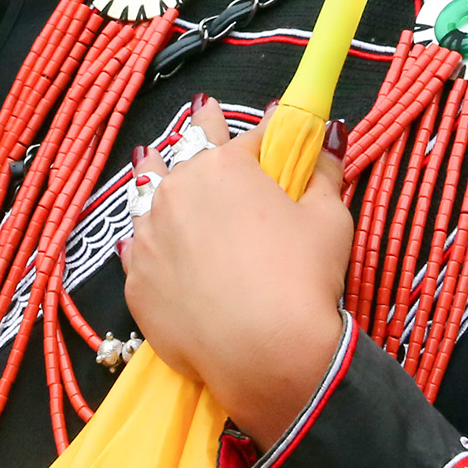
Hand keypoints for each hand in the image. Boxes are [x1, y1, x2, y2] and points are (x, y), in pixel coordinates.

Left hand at [119, 100, 353, 446]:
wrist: (264, 355)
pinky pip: (135, 248)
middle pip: (187, 149)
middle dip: (200, 129)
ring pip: (146, 192)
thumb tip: (332, 132)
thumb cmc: (303, 280)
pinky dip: (143, 237)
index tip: (272, 124)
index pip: (249, 136)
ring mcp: (150, 236)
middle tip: (203, 111)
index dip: (266, 132)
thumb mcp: (329, 218)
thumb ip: (326, 171)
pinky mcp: (136, 281)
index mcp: (225, 167)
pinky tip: (142, 235)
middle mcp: (178, 191)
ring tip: (152, 158)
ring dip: (155, 174)